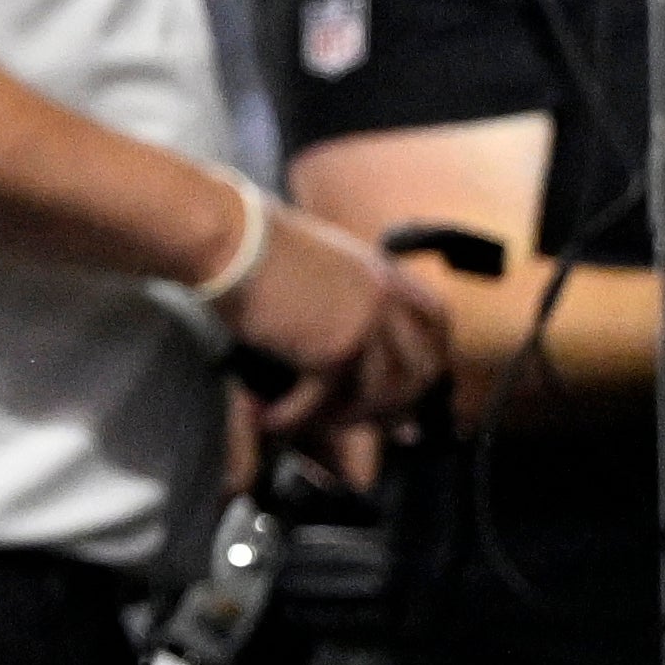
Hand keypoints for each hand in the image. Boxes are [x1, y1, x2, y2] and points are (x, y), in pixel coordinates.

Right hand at [223, 200, 453, 435]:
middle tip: (374, 426)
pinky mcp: (331, 350)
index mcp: (382, 271)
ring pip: (377, 395)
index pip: (436, 319)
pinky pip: (322, 401)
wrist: (229, 239)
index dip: (432, 354)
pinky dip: (293, 417)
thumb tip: (344, 333)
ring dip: (344, 419)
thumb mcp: (320, 260)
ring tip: (311, 422)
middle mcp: (383, 299)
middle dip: (399, 403)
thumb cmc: (254, 241)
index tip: (416, 381)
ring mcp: (362, 325)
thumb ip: (345, 291)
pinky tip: (270, 418)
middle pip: (418, 369)